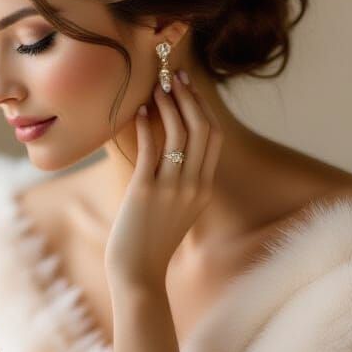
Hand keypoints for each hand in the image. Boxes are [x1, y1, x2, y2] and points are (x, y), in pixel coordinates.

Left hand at [104, 71, 222, 289]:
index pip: (213, 138)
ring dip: (168, 105)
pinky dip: (147, 126)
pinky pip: (151, 149)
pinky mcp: (147, 192)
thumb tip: (167, 155)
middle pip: (202, 129)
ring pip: (180, 134)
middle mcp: (194, 186)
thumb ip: (179, 185)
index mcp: (204, 190)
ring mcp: (173, 189)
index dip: (202, 109)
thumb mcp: (175, 212)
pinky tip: (139, 112)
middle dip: (189, 98)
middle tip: (173, 77)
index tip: (188, 89)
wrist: (139, 275)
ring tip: (156, 88)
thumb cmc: (150, 243)